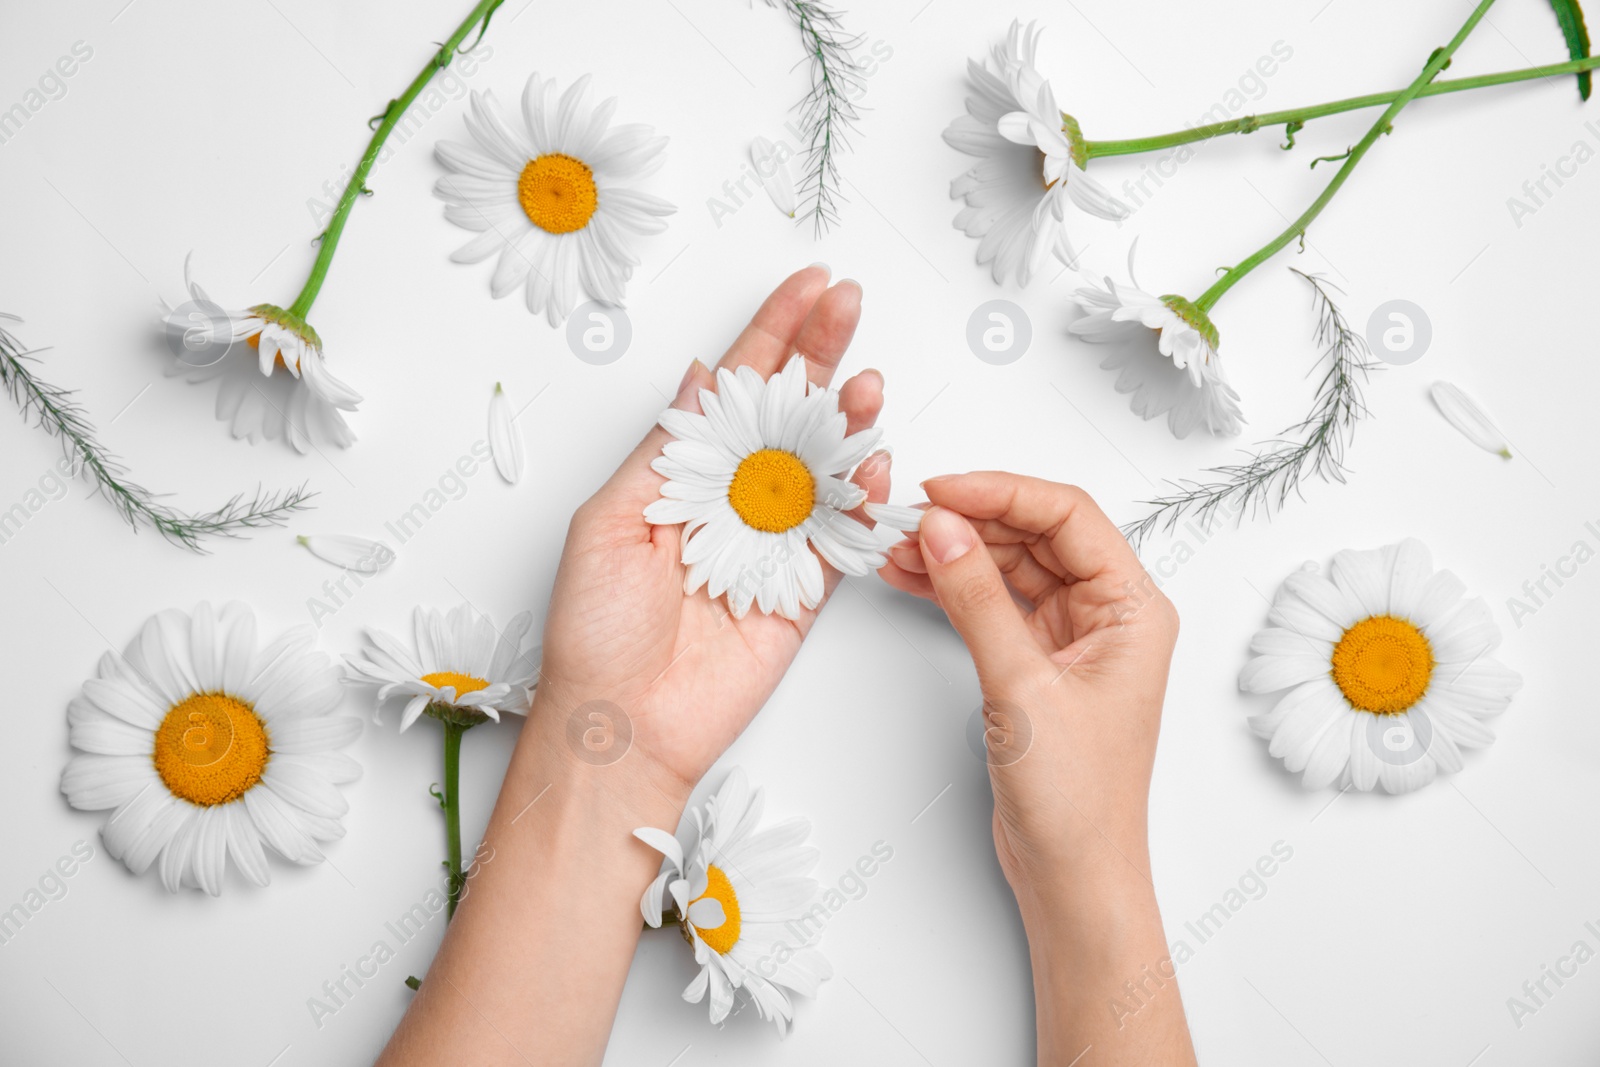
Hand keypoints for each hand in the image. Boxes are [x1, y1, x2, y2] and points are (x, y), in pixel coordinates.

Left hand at [534, 265, 888, 795]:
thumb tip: (701, 373)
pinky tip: (874, 464)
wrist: (621, 726)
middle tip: (848, 304)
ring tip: (865, 384)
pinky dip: (865, 502)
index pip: (736, 389)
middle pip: (789, 413)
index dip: (773, 333)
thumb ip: (668, 448)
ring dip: (848, 421)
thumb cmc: (595, 630)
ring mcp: (770, 544)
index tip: (807, 285)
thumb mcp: (612, 519)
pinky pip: (843, 539)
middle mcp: (731, 502)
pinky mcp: (801, 593)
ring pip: (824, 467)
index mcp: (682, 476)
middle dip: (821, 355)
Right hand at [881, 473, 1193, 1063]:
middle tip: (906, 517)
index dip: (1001, 492)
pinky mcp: (1038, 663)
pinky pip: (995, 604)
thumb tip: (943, 529)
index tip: (941, 492)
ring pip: (1011, 566)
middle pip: (1036, 533)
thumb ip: (978, 600)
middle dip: (970, 519)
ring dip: (956, 552)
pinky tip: (912, 576)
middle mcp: (1109, 614)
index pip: (1067, 515)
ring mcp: (1073, 638)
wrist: (1073, 876)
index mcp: (1134, 608)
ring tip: (896, 545)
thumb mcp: (1021, 687)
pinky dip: (953, 588)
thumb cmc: (1077, 800)